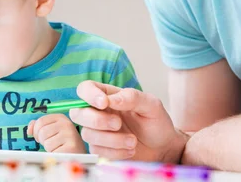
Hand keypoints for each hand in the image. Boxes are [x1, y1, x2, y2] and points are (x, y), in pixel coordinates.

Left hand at [27, 114, 86, 153]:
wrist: (78, 156)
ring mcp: (70, 135)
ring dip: (49, 149)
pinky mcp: (71, 147)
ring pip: (47, 143)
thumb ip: (38, 127)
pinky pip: (53, 152)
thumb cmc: (61, 144)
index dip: (37, 132)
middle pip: (42, 132)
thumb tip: (29, 129)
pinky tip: (61, 154)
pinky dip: (54, 155)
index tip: (44, 136)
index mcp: (60, 118)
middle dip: (43, 141)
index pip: (40, 121)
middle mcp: (67, 124)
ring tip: (58, 148)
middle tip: (52, 144)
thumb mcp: (51, 131)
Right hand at [69, 81, 187, 160]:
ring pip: (87, 134)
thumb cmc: (156, 122)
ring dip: (111, 139)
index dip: (88, 94)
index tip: (104, 103)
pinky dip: (115, 152)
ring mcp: (98, 131)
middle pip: (78, 113)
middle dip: (97, 120)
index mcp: (108, 95)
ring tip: (133, 140)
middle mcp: (99, 112)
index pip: (85, 89)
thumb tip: (110, 99)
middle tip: (118, 124)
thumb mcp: (151, 105)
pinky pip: (97, 151)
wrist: (163, 148)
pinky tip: (130, 149)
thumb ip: (132, 97)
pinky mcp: (101, 148)